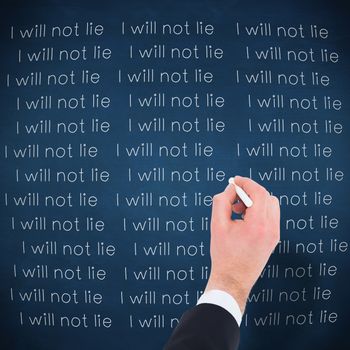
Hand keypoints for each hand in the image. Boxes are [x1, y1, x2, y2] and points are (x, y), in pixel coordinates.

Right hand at [205, 176, 279, 312]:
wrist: (233, 280)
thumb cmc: (223, 254)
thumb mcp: (217, 225)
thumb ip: (222, 201)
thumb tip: (231, 188)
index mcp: (258, 224)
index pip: (259, 192)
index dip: (246, 183)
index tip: (235, 181)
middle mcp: (271, 228)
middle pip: (267, 196)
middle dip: (250, 191)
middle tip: (234, 197)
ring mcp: (275, 234)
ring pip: (271, 205)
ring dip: (256, 201)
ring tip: (238, 210)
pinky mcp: (274, 239)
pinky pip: (271, 215)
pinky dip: (259, 210)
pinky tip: (244, 219)